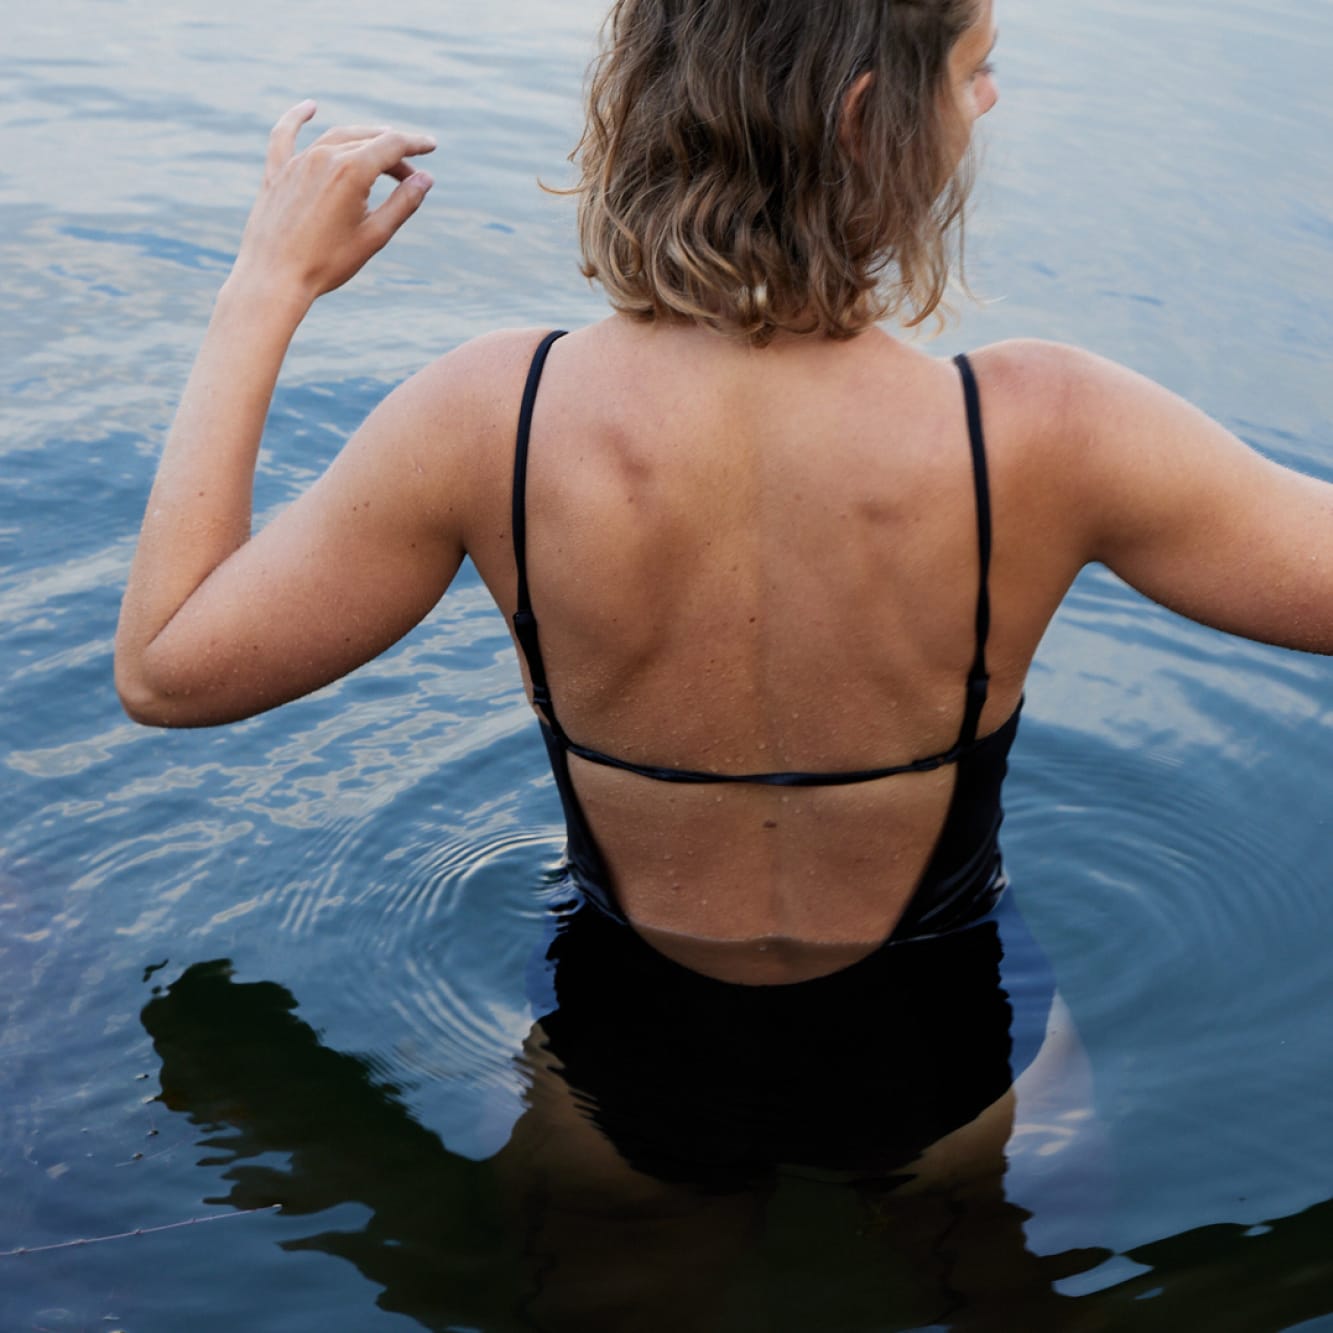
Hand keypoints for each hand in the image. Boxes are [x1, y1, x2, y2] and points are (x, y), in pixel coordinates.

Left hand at [230, 100, 435, 305]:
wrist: (276, 277)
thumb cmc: (328, 262)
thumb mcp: (374, 236)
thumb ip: (403, 203)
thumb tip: (426, 178)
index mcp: (352, 171)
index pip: (392, 144)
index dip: (416, 143)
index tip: (432, 145)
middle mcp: (324, 157)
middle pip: (368, 140)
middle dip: (393, 151)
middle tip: (410, 175)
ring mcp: (298, 161)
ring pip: (337, 137)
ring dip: (363, 141)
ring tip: (381, 156)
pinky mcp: (277, 172)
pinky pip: (286, 135)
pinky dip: (298, 118)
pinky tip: (310, 106)